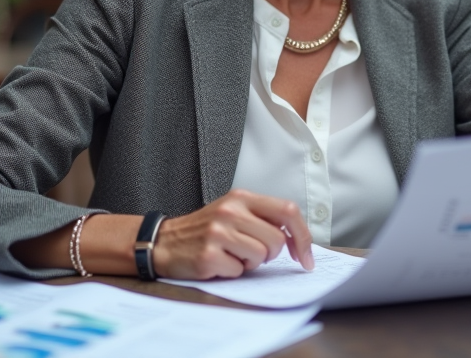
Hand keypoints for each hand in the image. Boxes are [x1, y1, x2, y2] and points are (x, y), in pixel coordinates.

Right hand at [152, 189, 313, 279]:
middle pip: (277, 239)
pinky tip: (218, 262)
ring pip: (261, 256)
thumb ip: (263, 217)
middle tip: (252, 253)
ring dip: (251, 263)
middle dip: (270, 254)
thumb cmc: (205, 230)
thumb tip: (298, 237)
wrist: (164, 242)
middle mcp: (231, 211)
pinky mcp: (208, 255)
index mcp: (242, 197)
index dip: (303, 236)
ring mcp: (218, 232)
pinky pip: (239, 271)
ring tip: (232, 255)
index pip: (288, 210)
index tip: (305, 257)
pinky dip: (233, 272)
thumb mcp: (233, 211)